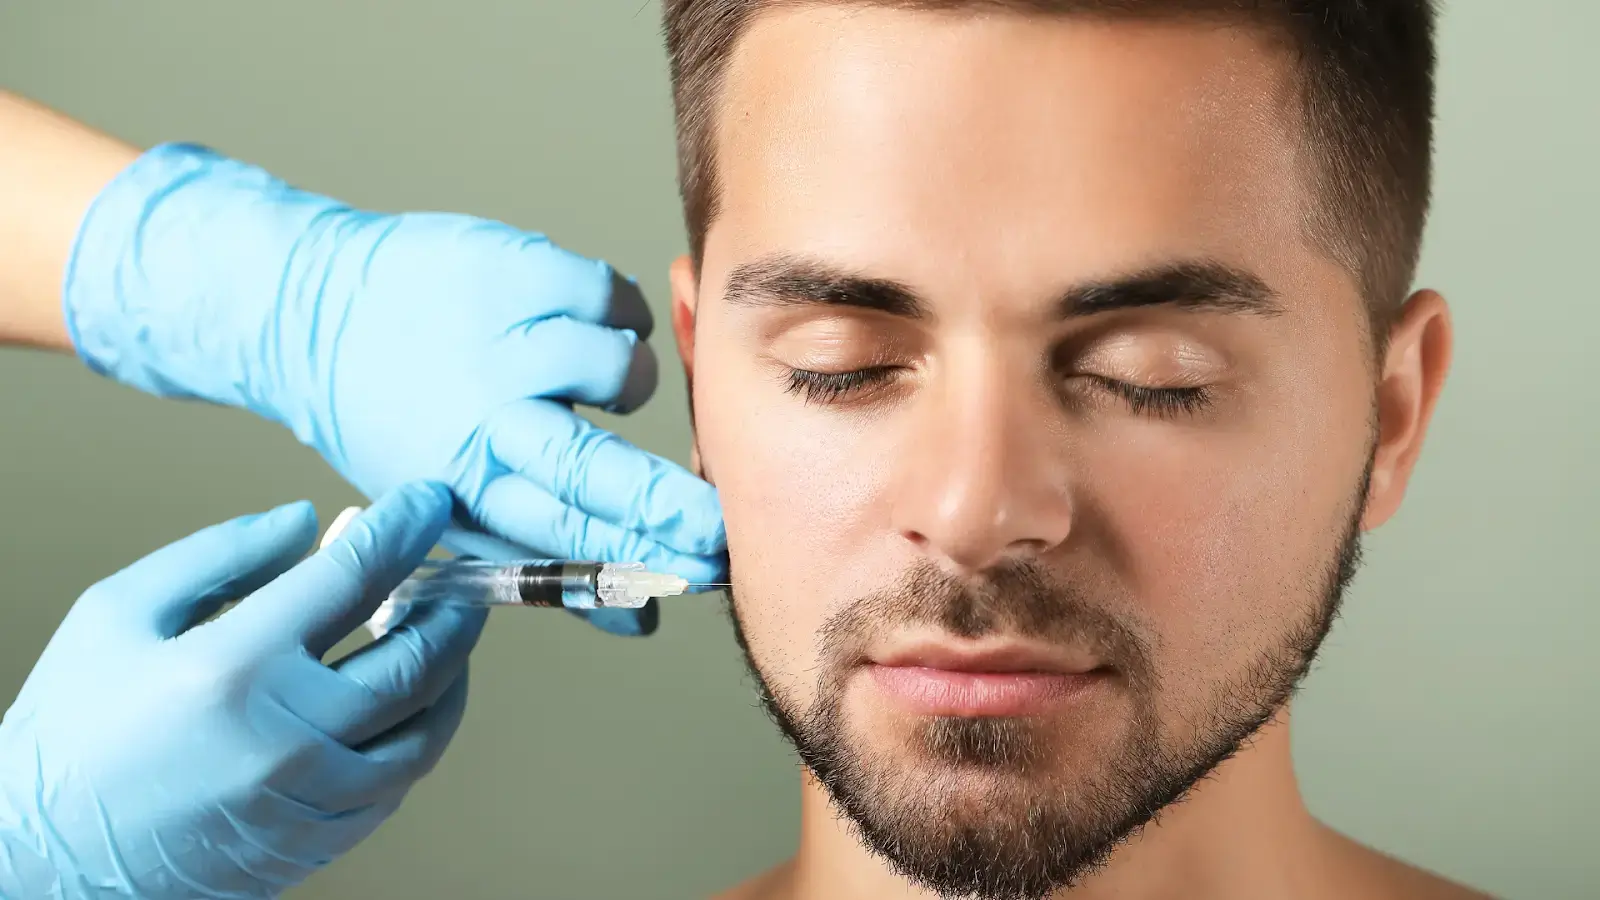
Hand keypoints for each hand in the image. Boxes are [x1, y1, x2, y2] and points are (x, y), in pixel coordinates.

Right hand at [0, 483, 484, 897]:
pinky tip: (406, 701)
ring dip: (454, 672)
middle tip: (459, 576)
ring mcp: (312, 798)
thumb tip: (310, 521)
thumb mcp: (120, 613)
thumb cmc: (73, 728)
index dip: (406, 528)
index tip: (430, 501)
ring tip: (444, 634)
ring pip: (428, 727)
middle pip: (419, 657)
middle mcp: (288, 737)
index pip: (357, 576)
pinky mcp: (320, 840)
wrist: (44, 858)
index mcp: (234, 668)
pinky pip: (400, 780)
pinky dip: (420, 731)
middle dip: (454, 605)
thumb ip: (222, 554)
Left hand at [62, 144, 725, 635]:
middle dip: (663, 503)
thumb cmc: (401, 417)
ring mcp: (498, 340)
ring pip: (617, 366)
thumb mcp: (453, 507)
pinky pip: (613, 295)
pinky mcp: (512, 270)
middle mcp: (483, 419)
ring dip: (627, 377)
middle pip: (591, 470)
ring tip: (595, 377)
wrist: (308, 308)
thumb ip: (549, 564)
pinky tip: (586, 322)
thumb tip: (642, 624)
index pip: (571, 536)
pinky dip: (618, 312)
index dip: (645, 555)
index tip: (708, 569)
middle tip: (714, 522)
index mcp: (468, 487)